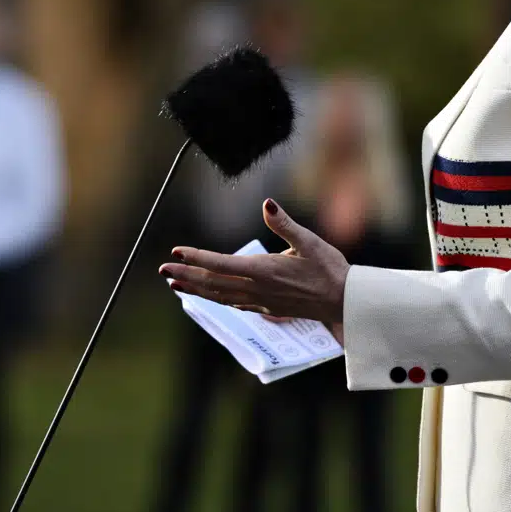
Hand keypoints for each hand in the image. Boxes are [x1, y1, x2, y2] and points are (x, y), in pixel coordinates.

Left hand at [159, 199, 350, 329]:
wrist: (347, 303)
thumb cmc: (331, 270)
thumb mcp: (310, 241)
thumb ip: (284, 223)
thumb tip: (267, 203)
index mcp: (265, 270)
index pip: (221, 264)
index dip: (196, 258)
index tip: (176, 252)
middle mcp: (258, 288)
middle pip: (213, 283)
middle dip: (186, 276)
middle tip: (163, 270)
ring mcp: (261, 301)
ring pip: (220, 296)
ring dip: (195, 290)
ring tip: (175, 284)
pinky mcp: (267, 308)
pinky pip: (233, 304)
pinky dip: (214, 299)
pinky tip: (207, 295)